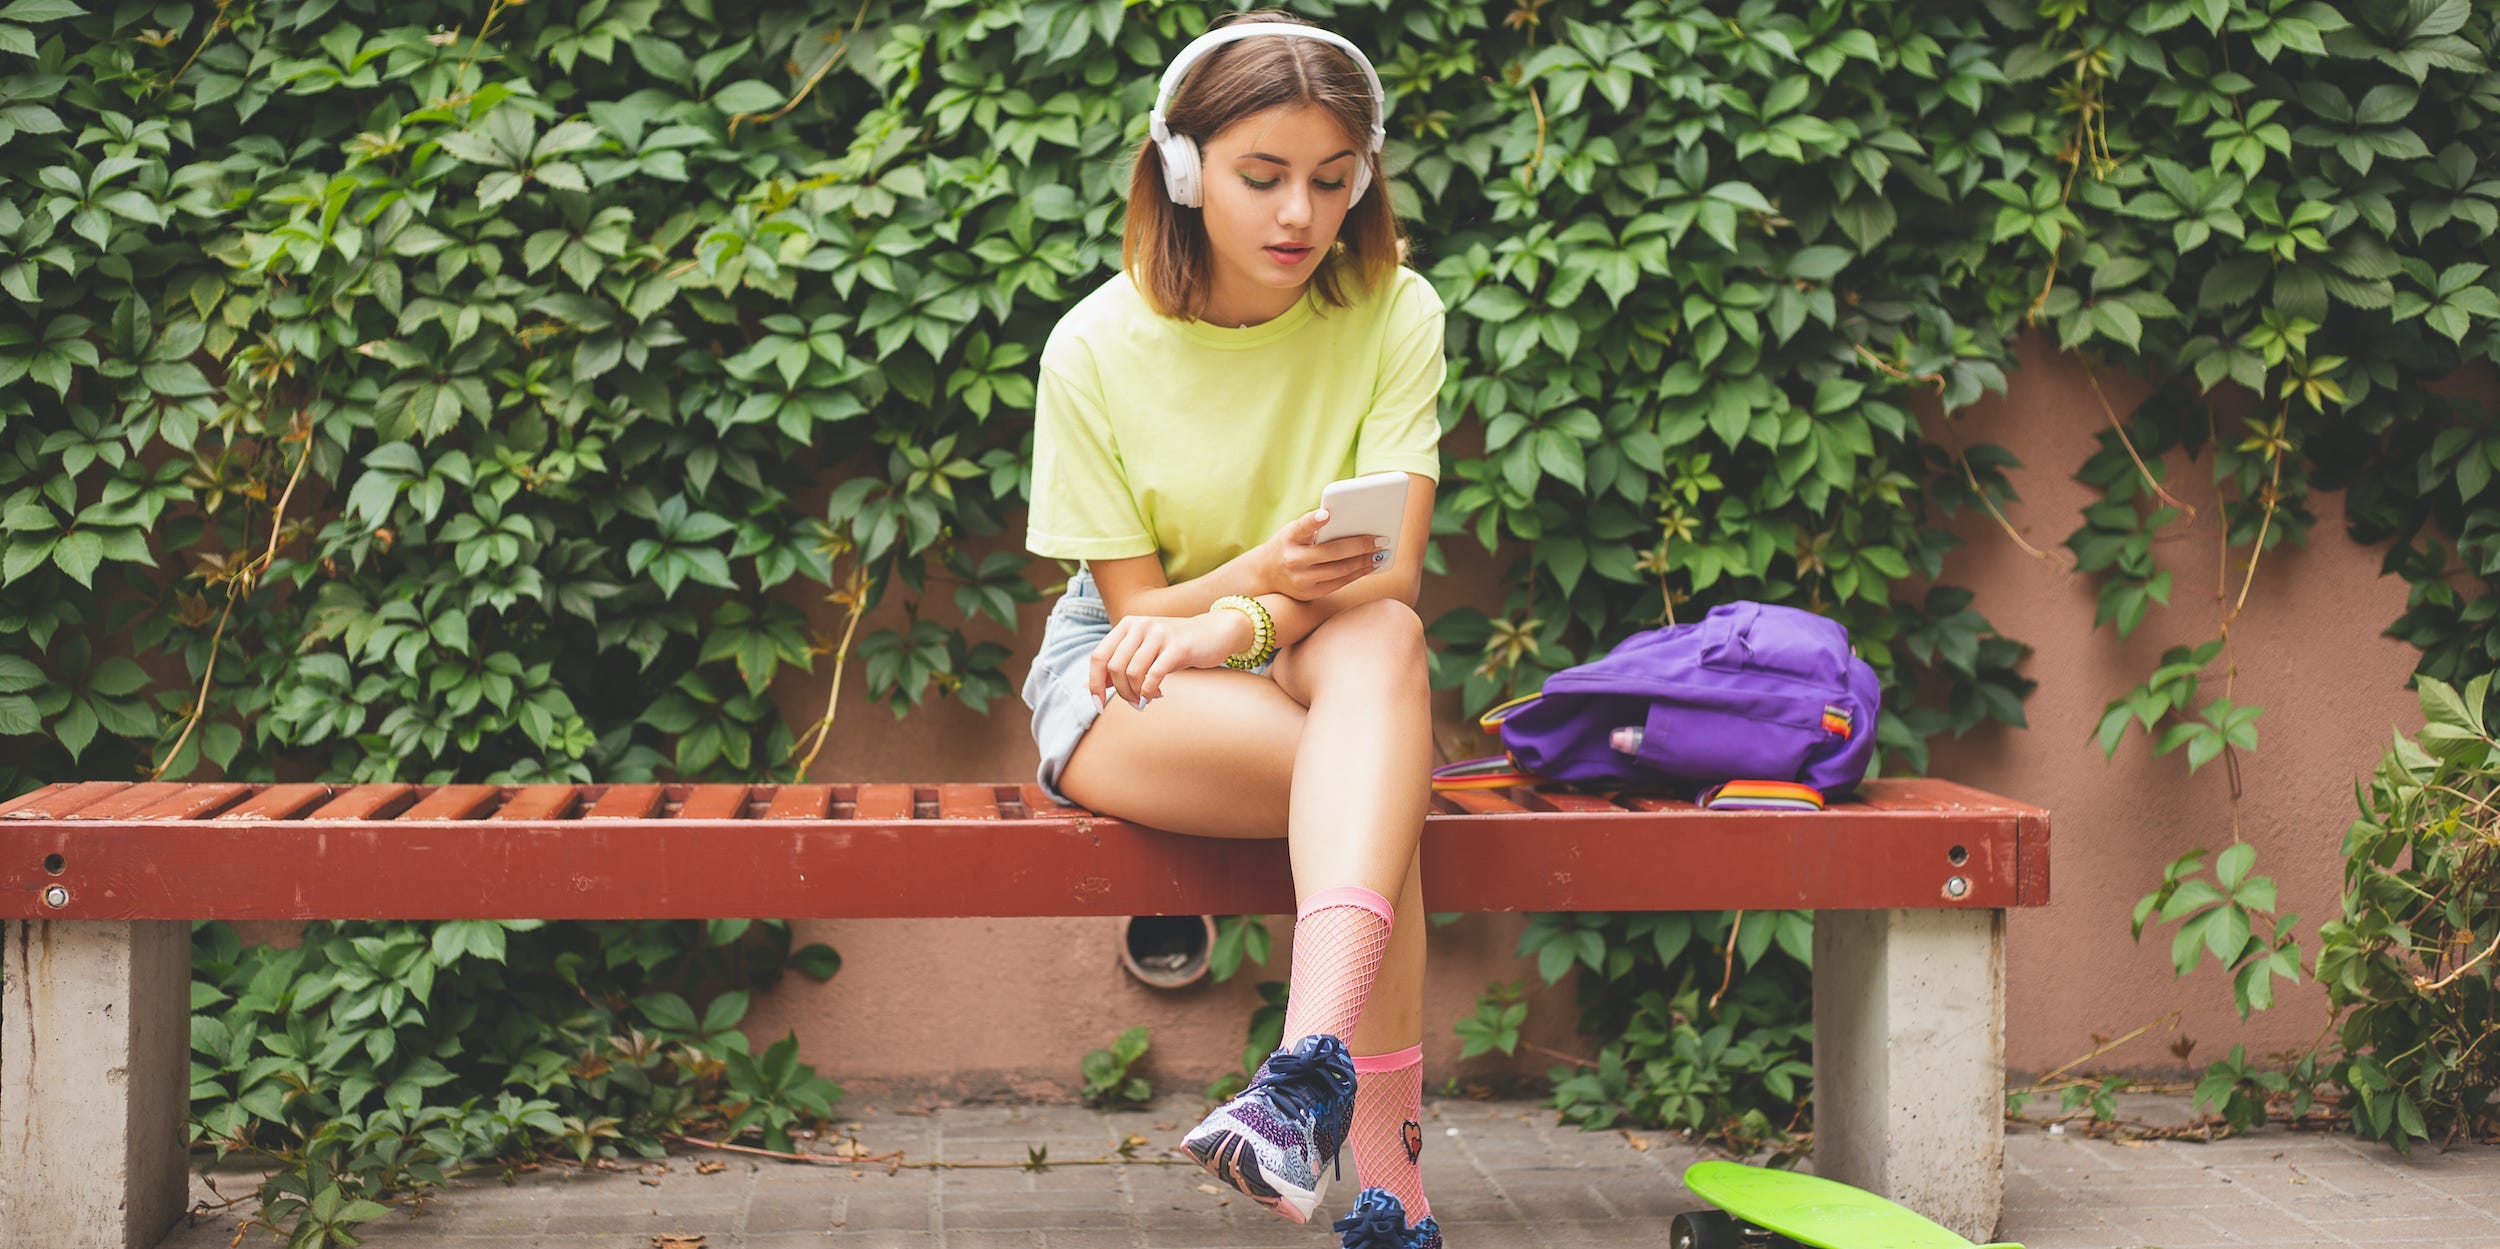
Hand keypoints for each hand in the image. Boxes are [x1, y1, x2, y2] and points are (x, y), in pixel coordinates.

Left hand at [1088, 609, 1257, 707]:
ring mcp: (1159, 634)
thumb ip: (1119, 664)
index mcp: (1127, 625)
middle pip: (1114, 667)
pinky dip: (1150, 691)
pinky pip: (1154, 675)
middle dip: (1121, 692)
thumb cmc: (1175, 647)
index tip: (1098, 705)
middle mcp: (1140, 625)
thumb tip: (1089, 687)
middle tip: (1134, 703)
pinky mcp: (1178, 646)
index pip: (1098, 657)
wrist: (1214, 632)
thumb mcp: (1144, 650)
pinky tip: (1157, 695)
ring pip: (1132, 673)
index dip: (1094, 684)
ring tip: (1146, 700)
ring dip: (1136, 694)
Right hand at [1261, 507, 1388, 600]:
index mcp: (1289, 538)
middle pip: (1332, 552)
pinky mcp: (1310, 594)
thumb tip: (1354, 524)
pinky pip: (1339, 583)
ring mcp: (1301, 580)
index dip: (1314, 521)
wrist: (1265, 574)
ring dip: (1365, 562)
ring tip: (1382, 554)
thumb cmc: (1288, 544)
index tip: (1327, 514)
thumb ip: (1315, 528)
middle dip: (1360, 546)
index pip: (1302, 527)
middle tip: (1382, 539)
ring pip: (1340, 571)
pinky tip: (1371, 565)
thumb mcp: (1293, 532)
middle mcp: (1293, 560)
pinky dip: (1357, 573)